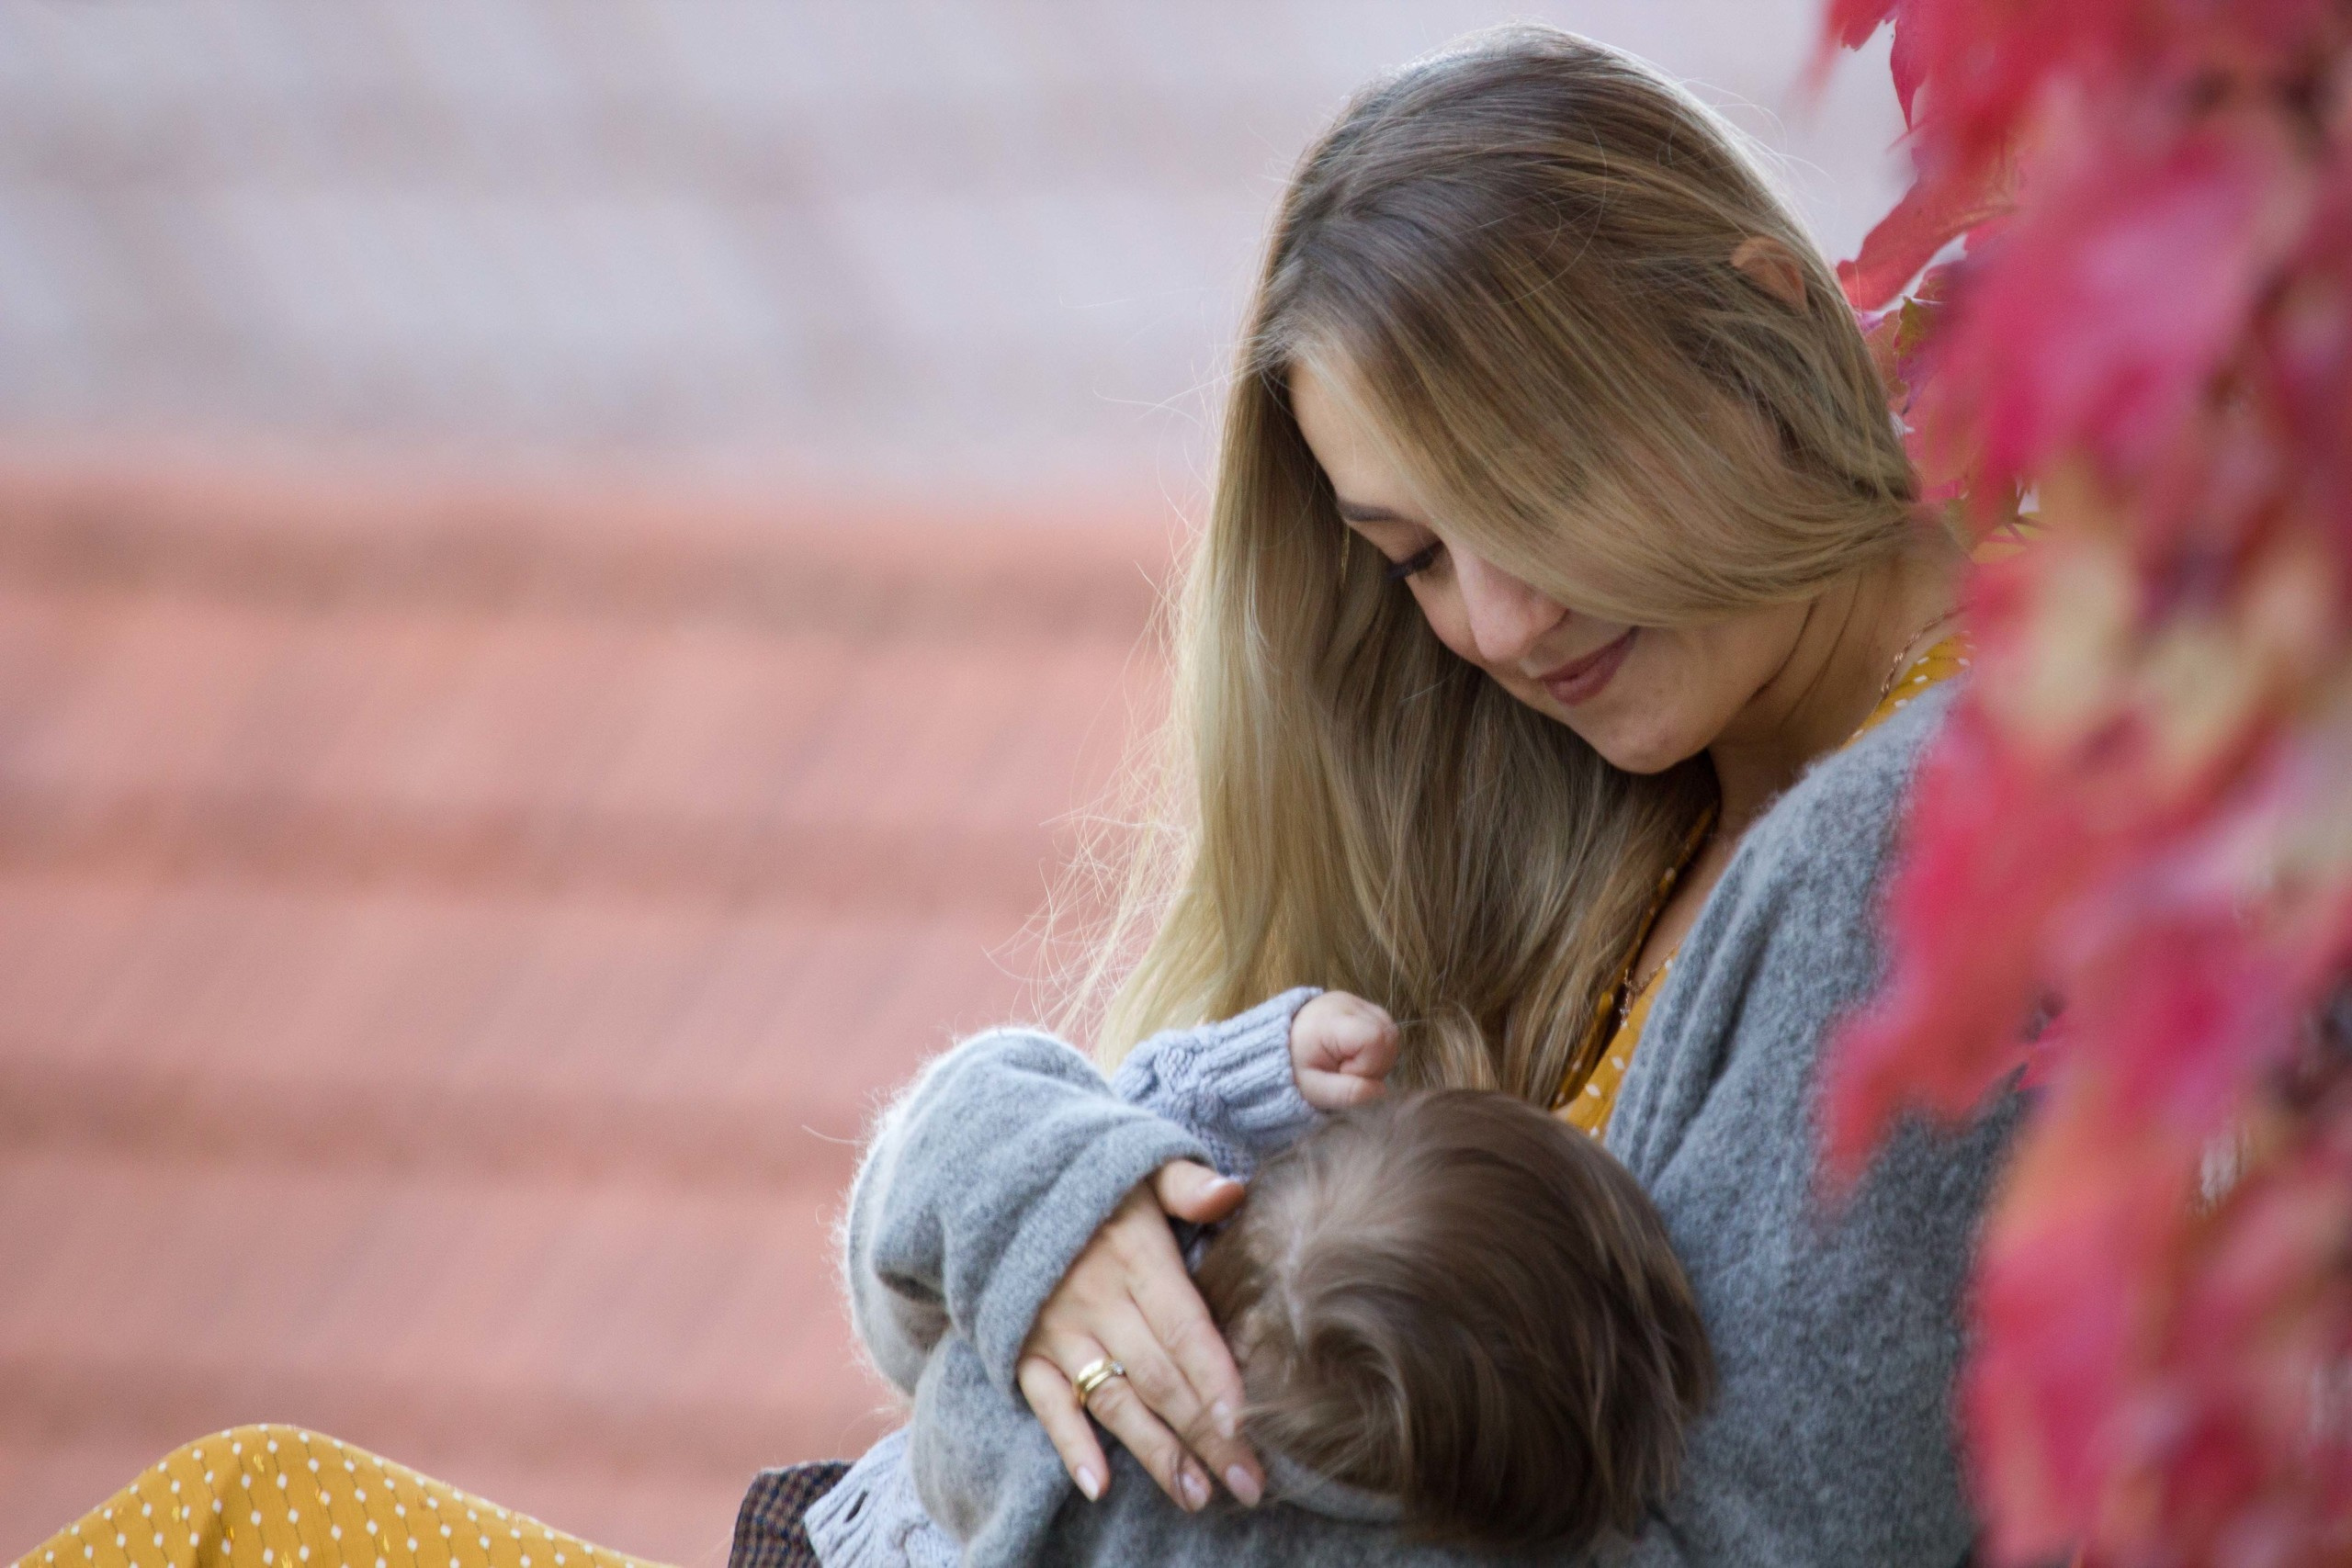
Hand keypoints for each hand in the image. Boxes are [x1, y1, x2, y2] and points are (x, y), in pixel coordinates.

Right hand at [1016, 1161, 1263, 1510]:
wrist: (1000, 1185)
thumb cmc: (1097, 1186)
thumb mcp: (1143, 1169)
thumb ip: (1188, 1184)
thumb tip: (1233, 1193)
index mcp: (1136, 1256)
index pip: (1183, 1325)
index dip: (1214, 1376)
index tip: (1247, 1424)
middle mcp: (1098, 1299)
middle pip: (1160, 1376)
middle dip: (1206, 1434)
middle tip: (1246, 1483)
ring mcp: (1058, 1330)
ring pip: (1113, 1399)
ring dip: (1154, 1450)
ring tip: (1194, 1494)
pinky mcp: (1024, 1351)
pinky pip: (1048, 1404)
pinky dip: (1070, 1443)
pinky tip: (1098, 1483)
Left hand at [1289, 990, 1399, 1109]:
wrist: (1275, 1047)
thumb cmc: (1293, 1070)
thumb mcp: (1315, 1090)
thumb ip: (1348, 1093)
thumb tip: (1381, 1090)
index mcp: (1330, 1021)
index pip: (1374, 1039)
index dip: (1367, 1065)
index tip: (1342, 1074)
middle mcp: (1346, 1003)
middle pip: (1388, 1034)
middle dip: (1376, 1063)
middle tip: (1347, 1073)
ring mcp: (1354, 1000)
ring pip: (1391, 1031)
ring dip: (1378, 1056)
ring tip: (1350, 1064)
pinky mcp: (1359, 1003)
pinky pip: (1384, 1026)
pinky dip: (1377, 1046)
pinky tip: (1355, 1053)